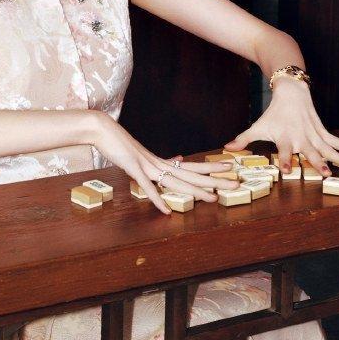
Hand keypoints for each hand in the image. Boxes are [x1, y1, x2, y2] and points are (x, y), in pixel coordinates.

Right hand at [92, 113, 240, 213]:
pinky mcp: (133, 169)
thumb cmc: (120, 143)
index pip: (192, 166)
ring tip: (213, 198)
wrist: (102, 130)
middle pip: (191, 174)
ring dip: (194, 191)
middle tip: (236, 183)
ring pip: (176, 181)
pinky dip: (157, 199)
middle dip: (214, 180)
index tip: (230, 168)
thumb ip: (159, 161)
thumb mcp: (142, 154)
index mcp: (162, 161)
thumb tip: (177, 159)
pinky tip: (166, 210)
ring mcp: (147, 166)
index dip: (212, 168)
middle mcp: (159, 163)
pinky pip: (147, 187)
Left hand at [223, 78, 338, 175]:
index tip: (288, 170)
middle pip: (312, 151)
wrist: (291, 91)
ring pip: (331, 148)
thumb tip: (226, 149)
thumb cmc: (273, 113)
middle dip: (318, 162)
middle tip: (327, 173)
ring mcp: (315, 134)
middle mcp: (302, 137)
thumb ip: (243, 139)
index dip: (286, 159)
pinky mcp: (323, 131)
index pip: (285, 150)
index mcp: (286, 137)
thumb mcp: (257, 125)